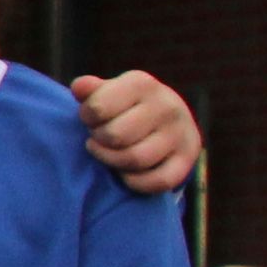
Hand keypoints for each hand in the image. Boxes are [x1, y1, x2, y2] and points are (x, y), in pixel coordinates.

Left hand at [70, 69, 203, 199]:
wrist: (170, 118)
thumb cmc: (127, 106)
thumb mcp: (110, 91)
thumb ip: (90, 90)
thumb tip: (78, 87)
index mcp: (143, 84)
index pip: (98, 107)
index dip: (86, 118)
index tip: (90, 119)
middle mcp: (166, 106)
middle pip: (115, 136)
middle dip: (99, 141)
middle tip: (98, 139)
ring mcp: (180, 133)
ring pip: (135, 159)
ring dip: (112, 161)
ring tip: (108, 153)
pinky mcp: (188, 159)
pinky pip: (158, 181)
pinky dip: (135, 182)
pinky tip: (125, 173)